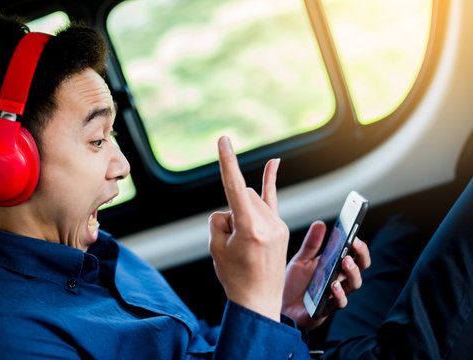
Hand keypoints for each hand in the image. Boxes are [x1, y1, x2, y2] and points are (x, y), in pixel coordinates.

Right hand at [208, 136, 288, 321]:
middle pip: (241, 197)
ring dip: (242, 212)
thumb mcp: (217, 248)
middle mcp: (267, 223)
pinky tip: (274, 162)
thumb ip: (219, 220)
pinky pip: (273, 200)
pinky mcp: (281, 228)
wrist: (258, 300)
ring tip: (243, 242)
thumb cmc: (234, 277)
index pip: (234, 187)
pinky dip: (270, 181)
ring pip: (252, 202)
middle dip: (231, 210)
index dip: (228, 162)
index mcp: (249, 228)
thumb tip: (230, 211)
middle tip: (231, 239)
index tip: (223, 141)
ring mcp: (277, 225)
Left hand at [281, 221, 370, 329]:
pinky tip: (334, 285)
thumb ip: (311, 244)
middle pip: (359, 268)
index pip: (354, 255)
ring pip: (353, 285)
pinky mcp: (326, 309)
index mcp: (334, 267)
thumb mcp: (301, 260)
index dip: (359, 246)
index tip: (355, 233)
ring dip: (353, 273)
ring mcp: (334, 295)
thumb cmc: (293, 284)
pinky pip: (338, 303)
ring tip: (345, 261)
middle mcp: (338, 280)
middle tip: (355, 245)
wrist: (279, 306)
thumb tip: (320, 223)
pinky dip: (339, 294)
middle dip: (361, 256)